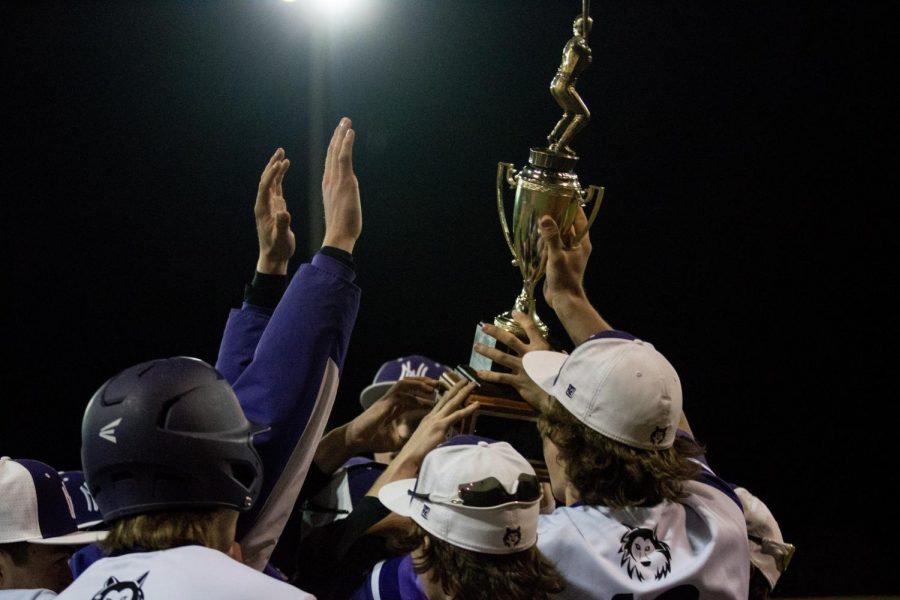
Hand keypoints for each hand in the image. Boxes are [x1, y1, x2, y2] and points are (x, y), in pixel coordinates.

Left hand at [254, 148, 293, 274]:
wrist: (274, 256)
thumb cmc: (277, 248)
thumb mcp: (281, 237)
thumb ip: (282, 225)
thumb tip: (283, 212)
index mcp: (263, 209)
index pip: (265, 187)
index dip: (272, 175)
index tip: (280, 164)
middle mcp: (264, 204)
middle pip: (266, 179)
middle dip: (272, 165)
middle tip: (280, 151)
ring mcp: (269, 204)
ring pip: (271, 181)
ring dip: (276, 167)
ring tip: (283, 154)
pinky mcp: (275, 206)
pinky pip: (277, 187)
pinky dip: (280, 176)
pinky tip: (285, 167)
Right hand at [321, 118, 361, 252]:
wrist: (338, 235)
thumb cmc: (341, 226)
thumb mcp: (340, 207)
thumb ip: (342, 197)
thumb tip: (345, 196)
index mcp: (328, 185)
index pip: (331, 162)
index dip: (334, 147)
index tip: (339, 135)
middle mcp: (330, 179)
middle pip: (332, 153)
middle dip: (337, 136)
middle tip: (343, 122)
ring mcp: (337, 179)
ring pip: (337, 151)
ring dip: (342, 134)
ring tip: (346, 121)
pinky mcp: (345, 181)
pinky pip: (344, 157)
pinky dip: (346, 143)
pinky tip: (350, 132)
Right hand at [344, 377, 437, 454]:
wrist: (356, 440)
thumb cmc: (373, 440)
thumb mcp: (396, 440)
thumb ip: (407, 437)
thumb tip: (421, 441)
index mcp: (394, 408)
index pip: (412, 397)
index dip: (425, 397)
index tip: (438, 399)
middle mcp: (391, 401)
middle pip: (409, 385)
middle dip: (424, 383)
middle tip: (440, 386)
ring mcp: (387, 400)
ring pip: (405, 383)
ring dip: (420, 383)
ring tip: (433, 386)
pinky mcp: (384, 402)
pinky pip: (400, 392)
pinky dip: (413, 392)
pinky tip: (423, 396)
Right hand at [387, 380, 478, 478]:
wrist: (407, 460)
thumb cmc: (415, 455)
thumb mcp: (426, 441)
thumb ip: (436, 436)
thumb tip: (446, 438)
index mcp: (428, 419)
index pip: (440, 403)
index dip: (448, 394)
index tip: (455, 387)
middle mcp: (431, 417)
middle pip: (447, 398)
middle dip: (457, 387)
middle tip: (466, 379)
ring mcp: (436, 421)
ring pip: (453, 403)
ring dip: (464, 392)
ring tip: (473, 384)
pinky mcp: (440, 427)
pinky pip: (457, 415)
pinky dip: (468, 409)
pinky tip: (477, 404)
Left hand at [473, 311, 553, 412]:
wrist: (562, 395)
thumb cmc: (566, 377)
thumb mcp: (563, 361)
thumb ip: (559, 355)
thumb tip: (561, 352)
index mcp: (542, 347)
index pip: (531, 328)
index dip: (522, 319)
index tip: (514, 312)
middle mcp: (529, 355)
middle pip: (509, 340)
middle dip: (496, 332)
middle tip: (484, 327)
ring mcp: (522, 368)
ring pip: (501, 357)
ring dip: (488, 351)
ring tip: (477, 347)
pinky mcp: (518, 382)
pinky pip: (501, 378)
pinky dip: (489, 376)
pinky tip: (479, 374)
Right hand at [540, 207, 590, 309]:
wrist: (563, 301)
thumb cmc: (565, 279)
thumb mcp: (557, 256)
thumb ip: (551, 237)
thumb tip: (545, 218)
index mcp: (582, 243)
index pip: (580, 219)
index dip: (573, 207)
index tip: (564, 196)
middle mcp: (576, 246)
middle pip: (568, 225)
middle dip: (558, 215)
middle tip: (547, 203)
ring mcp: (567, 253)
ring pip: (559, 235)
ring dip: (550, 228)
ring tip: (539, 216)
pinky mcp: (558, 260)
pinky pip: (552, 245)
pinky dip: (545, 240)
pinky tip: (534, 235)